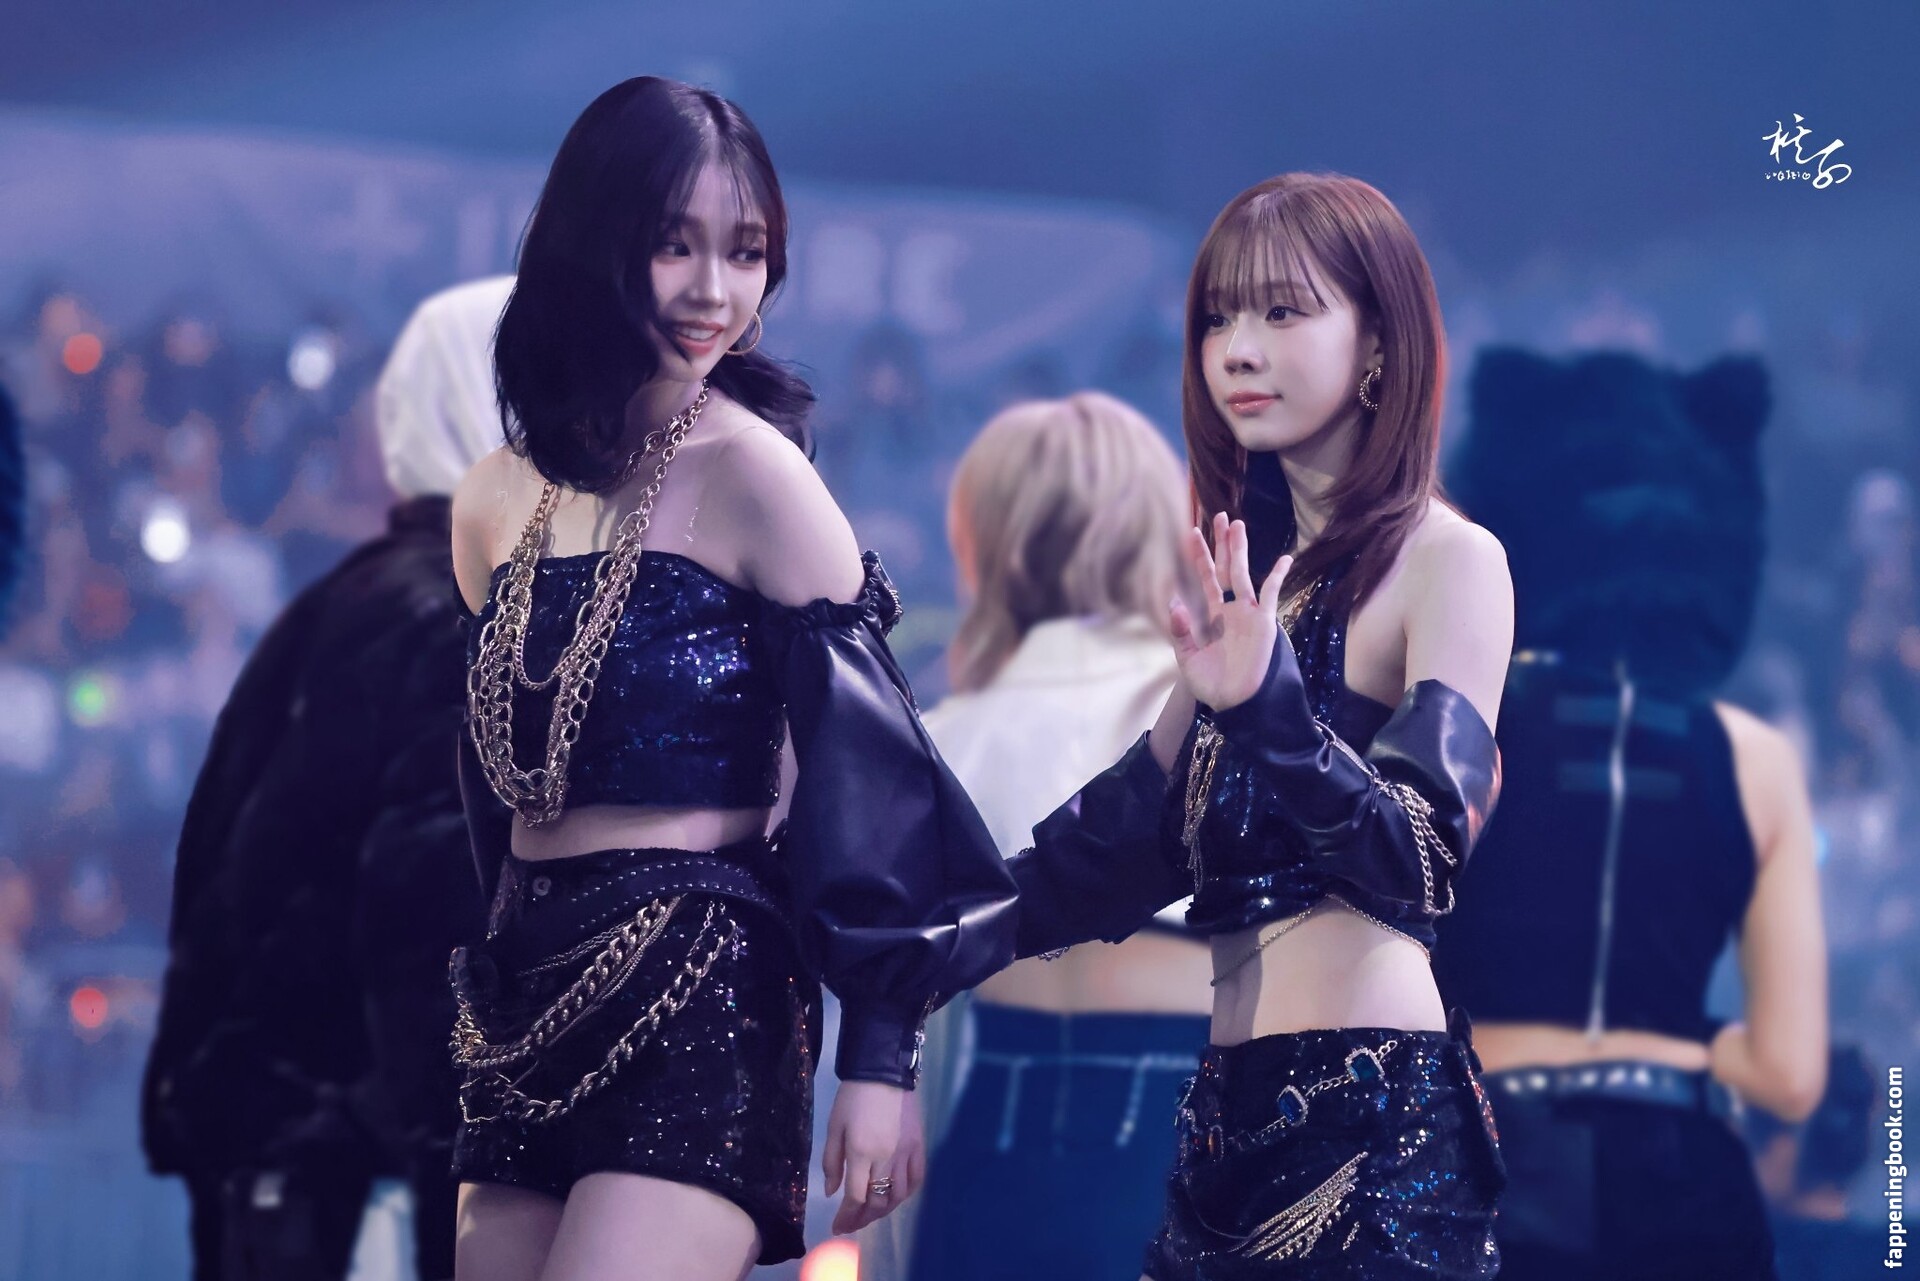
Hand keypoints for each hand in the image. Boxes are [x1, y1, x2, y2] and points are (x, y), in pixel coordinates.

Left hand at [822, 1080, 924, 1234]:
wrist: (884, 1072)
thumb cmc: (853, 1098)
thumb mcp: (834, 1127)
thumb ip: (832, 1162)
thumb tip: (833, 1193)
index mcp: (861, 1153)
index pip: (855, 1196)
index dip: (847, 1216)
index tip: (838, 1226)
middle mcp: (886, 1158)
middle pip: (878, 1201)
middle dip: (863, 1218)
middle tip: (852, 1224)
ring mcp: (906, 1153)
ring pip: (898, 1196)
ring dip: (884, 1210)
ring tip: (871, 1213)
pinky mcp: (918, 1146)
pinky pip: (916, 1179)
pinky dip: (906, 1194)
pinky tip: (895, 1196)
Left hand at [1169, 513, 1292, 712]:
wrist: (1233, 704)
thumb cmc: (1210, 684)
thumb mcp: (1187, 658)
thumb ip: (1181, 631)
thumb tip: (1175, 603)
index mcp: (1210, 615)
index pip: (1203, 578)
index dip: (1198, 557)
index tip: (1190, 532)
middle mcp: (1229, 609)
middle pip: (1224, 568)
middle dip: (1222, 543)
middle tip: (1220, 515)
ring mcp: (1248, 613)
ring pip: (1243, 574)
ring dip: (1240, 550)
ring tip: (1237, 524)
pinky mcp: (1264, 623)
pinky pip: (1272, 595)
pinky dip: (1277, 577)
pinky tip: (1284, 559)